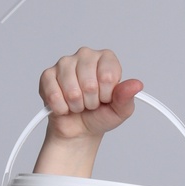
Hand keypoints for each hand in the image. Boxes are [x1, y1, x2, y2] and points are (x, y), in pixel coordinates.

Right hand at [34, 47, 142, 166]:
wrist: (80, 130)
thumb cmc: (100, 115)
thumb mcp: (120, 111)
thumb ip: (126, 97)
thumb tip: (136, 85)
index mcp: (105, 59)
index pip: (107, 75)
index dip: (106, 94)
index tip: (106, 98)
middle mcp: (85, 55)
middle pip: (89, 83)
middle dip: (91, 102)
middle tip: (91, 103)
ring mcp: (65, 63)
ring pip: (71, 90)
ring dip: (76, 105)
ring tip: (79, 104)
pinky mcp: (47, 75)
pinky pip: (54, 94)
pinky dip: (61, 107)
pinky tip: (65, 106)